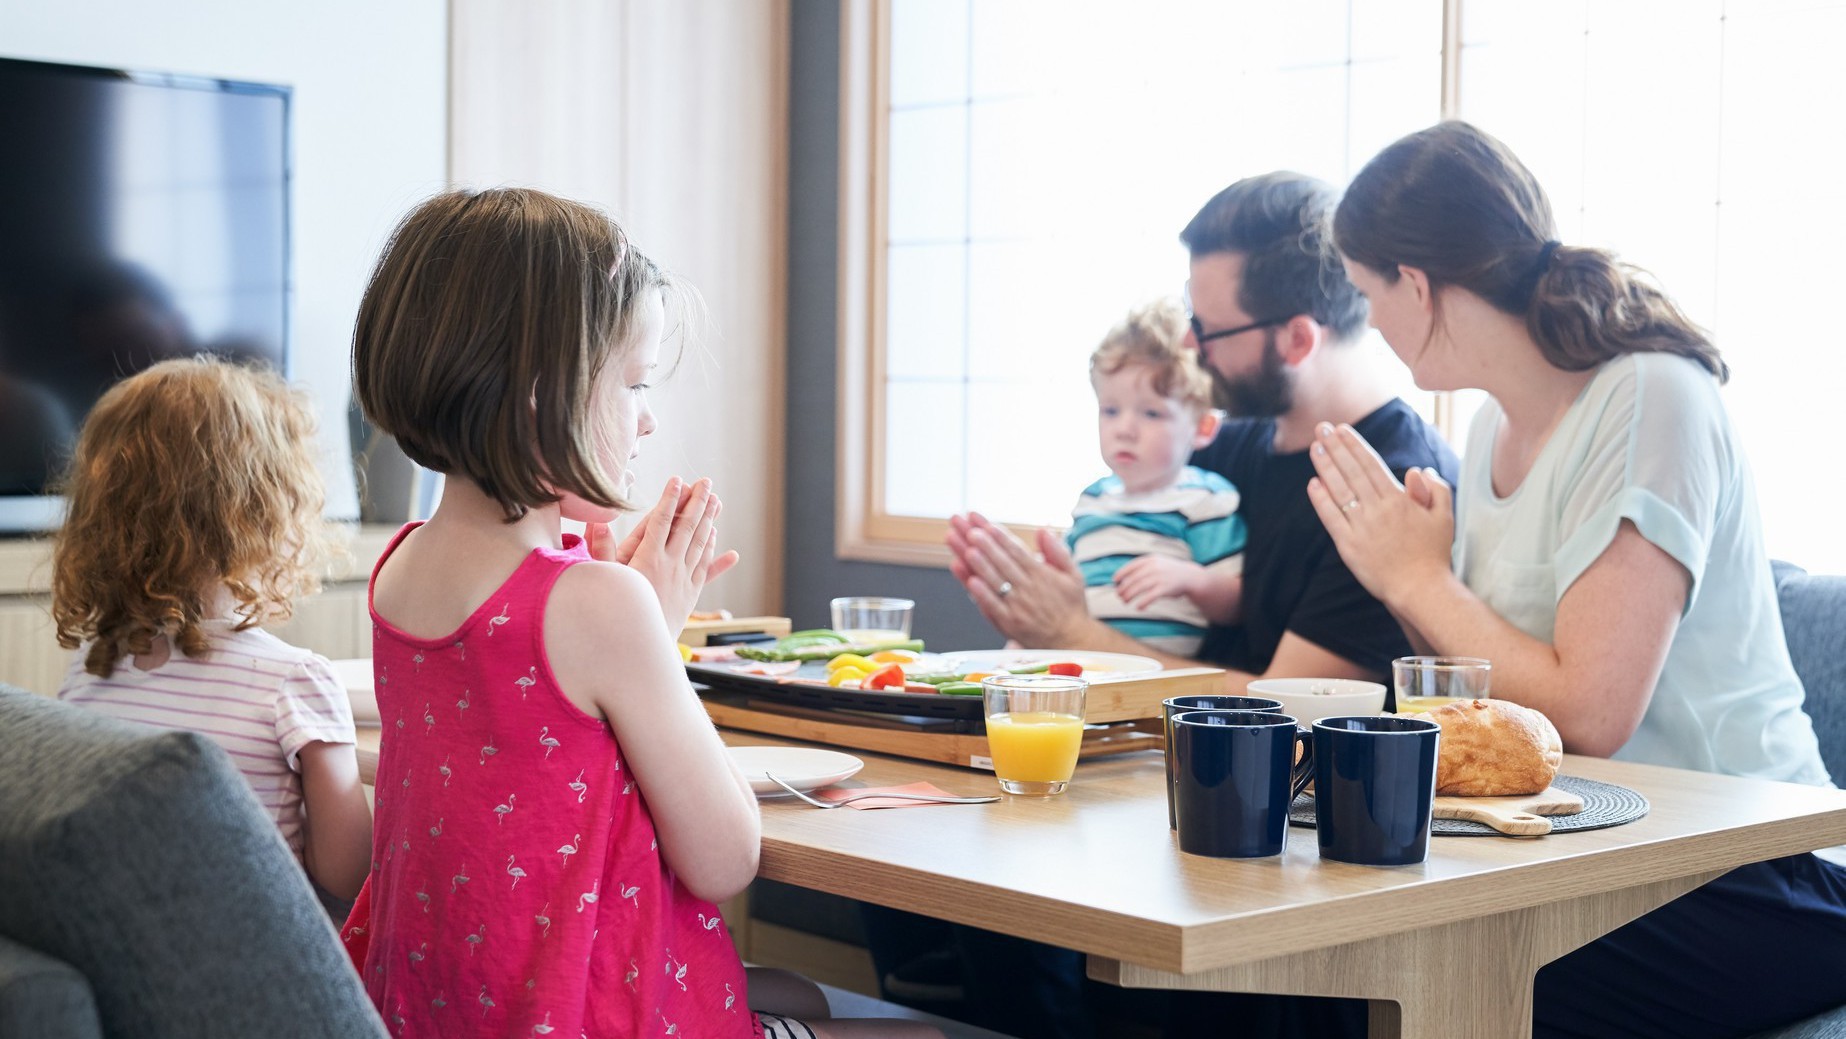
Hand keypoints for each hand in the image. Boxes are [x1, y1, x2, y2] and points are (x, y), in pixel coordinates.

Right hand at [596, 477, 741, 627]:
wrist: (641, 647)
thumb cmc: (617, 612)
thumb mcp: (605, 580)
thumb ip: (601, 550)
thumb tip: (597, 522)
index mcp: (648, 559)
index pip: (662, 521)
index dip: (671, 499)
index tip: (678, 481)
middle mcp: (670, 566)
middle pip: (687, 527)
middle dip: (697, 502)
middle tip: (706, 482)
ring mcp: (683, 579)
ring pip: (700, 544)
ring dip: (709, 521)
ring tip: (716, 501)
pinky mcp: (690, 593)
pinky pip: (704, 566)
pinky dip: (712, 551)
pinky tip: (718, 539)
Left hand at [945, 512, 1089, 646]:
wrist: (1071, 641)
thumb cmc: (1070, 606)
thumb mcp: (1074, 575)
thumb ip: (1058, 551)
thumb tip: (1043, 530)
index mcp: (1042, 575)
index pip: (1018, 552)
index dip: (1002, 537)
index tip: (988, 525)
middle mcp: (1029, 589)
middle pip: (1004, 563)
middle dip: (986, 545)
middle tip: (971, 530)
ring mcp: (1017, 607)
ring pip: (996, 582)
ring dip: (980, 565)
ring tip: (967, 549)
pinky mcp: (1009, 623)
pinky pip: (993, 607)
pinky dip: (982, 594)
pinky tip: (971, 581)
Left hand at [1112, 555, 1202, 609]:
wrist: (1189, 576)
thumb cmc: (1168, 571)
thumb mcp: (1156, 563)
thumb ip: (1142, 568)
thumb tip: (1122, 579)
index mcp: (1150, 560)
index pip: (1131, 566)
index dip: (1121, 573)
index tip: (1115, 581)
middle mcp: (1154, 567)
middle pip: (1133, 579)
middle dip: (1123, 588)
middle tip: (1119, 595)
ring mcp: (1160, 577)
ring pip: (1139, 587)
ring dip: (1129, 595)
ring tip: (1125, 601)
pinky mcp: (1165, 588)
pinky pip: (1150, 596)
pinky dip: (1143, 602)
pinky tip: (1138, 607)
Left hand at [1306, 422, 1453, 606]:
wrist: (1420, 588)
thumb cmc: (1433, 553)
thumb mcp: (1444, 517)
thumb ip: (1436, 489)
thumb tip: (1419, 470)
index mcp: (1399, 499)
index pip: (1371, 464)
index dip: (1355, 445)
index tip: (1342, 429)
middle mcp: (1377, 509)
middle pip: (1352, 471)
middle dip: (1335, 447)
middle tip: (1322, 428)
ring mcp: (1361, 527)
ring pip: (1339, 490)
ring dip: (1325, 466)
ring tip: (1315, 447)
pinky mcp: (1348, 545)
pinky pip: (1331, 517)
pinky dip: (1321, 500)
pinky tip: (1313, 484)